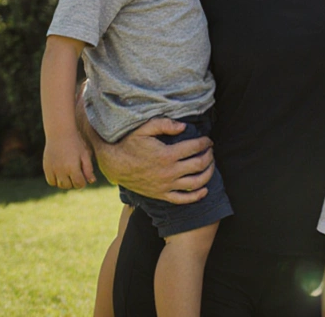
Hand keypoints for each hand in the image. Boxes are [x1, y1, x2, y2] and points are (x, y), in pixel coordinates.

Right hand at [43, 133, 95, 188]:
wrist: (60, 133)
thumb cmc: (75, 143)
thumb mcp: (85, 154)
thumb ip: (88, 169)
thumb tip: (92, 181)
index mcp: (72, 167)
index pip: (78, 184)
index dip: (83, 182)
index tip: (84, 177)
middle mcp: (61, 170)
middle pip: (68, 186)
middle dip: (74, 182)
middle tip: (76, 175)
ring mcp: (52, 169)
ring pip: (59, 185)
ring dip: (65, 182)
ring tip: (69, 174)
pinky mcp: (46, 167)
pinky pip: (51, 181)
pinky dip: (56, 181)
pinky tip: (61, 174)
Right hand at [95, 117, 214, 203]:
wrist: (114, 164)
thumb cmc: (129, 144)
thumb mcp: (144, 129)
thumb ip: (164, 124)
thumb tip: (184, 127)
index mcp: (167, 154)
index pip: (195, 147)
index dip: (205, 142)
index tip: (208, 140)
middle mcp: (169, 172)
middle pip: (199, 165)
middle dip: (209, 156)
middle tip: (210, 151)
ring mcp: (166, 185)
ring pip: (196, 183)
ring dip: (208, 174)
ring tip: (210, 166)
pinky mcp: (161, 194)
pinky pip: (183, 199)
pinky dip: (196, 196)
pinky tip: (205, 190)